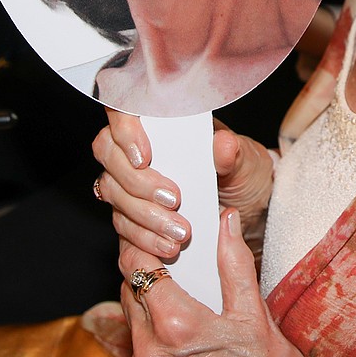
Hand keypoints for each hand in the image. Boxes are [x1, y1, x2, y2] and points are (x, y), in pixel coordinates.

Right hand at [93, 110, 274, 261]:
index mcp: (163, 122)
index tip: (144, 155)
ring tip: (180, 232)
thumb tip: (223, 145)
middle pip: (108, 152)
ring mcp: (130, 182)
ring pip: (112, 191)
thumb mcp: (245, 160)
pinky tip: (167, 248)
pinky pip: (122, 226)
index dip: (124, 129)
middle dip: (138, 182)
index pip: (124, 108)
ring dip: (143, 215)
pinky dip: (143, 239)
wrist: (247, 209)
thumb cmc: (241, 172)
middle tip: (174, 199)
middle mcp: (139, 147)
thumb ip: (232, 153)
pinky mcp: (131, 215)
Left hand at [119, 207, 355, 356]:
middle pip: (129, 291)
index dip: (142, 244)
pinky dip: (151, 333)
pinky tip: (181, 329)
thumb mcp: (255, 314)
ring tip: (179, 289)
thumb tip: (226, 220)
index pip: (136, 268)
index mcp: (175, 327)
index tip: (156, 232)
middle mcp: (149, 354)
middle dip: (146, 269)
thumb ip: (234, 261)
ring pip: (131, 321)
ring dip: (147, 300)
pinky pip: (137, 351)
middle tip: (171, 254)